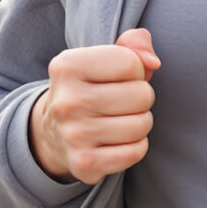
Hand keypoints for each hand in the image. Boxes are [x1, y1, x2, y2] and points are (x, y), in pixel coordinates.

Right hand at [30, 29, 160, 184]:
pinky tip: (117, 141)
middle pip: (141, 95)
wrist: (53, 133)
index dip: (135, 71)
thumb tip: (153, 63)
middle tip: (121, 102)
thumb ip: (134, 44)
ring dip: (139, 122)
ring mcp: (73, 135)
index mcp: (67, 66)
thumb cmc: (91, 88)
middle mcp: (66, 101)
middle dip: (140, 98)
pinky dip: (135, 146)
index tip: (117, 79)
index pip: (131, 63)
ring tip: (120, 120)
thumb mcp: (104, 57)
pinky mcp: (84, 163)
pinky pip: (136, 152)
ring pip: (142, 124)